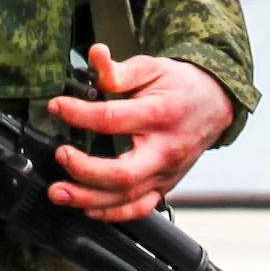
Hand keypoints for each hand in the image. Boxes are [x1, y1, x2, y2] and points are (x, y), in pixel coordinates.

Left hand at [46, 48, 234, 222]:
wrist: (214, 105)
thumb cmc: (180, 86)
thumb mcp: (151, 68)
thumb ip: (119, 70)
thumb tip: (95, 56)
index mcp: (160, 115)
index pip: (112, 120)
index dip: (78, 113)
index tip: (56, 106)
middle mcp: (165, 150)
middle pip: (123, 174)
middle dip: (85, 171)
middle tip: (60, 155)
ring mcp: (166, 173)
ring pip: (127, 198)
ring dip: (89, 199)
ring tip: (59, 192)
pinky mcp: (165, 186)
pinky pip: (139, 209)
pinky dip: (112, 214)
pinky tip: (88, 208)